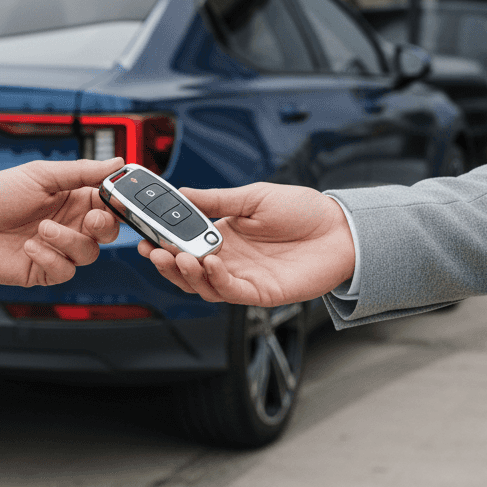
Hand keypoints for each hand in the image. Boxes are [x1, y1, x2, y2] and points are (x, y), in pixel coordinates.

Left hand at [0, 158, 122, 285]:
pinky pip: (64, 271)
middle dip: (103, 227)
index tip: (116, 200)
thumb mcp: (41, 174)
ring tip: (42, 229)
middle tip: (89, 219)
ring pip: (88, 253)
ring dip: (68, 241)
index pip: (109, 203)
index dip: (118, 204)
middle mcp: (70, 224)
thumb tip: (117, 163)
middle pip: (107, 233)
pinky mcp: (45, 270)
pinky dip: (51, 258)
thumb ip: (81, 171)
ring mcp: (58, 249)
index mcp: (74, 198)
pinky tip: (30, 247)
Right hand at [138, 183, 354, 305]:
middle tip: (152, 250)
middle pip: (187, 270)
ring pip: (202, 286)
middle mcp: (229, 259)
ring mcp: (243, 278)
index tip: (144, 234)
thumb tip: (182, 193)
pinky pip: (229, 292)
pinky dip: (214, 280)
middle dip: (165, 262)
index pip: (184, 243)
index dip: (162, 241)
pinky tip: (210, 262)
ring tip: (175, 256)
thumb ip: (217, 200)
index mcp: (223, 235)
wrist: (342, 229)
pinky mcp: (260, 293)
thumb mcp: (254, 196)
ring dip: (185, 273)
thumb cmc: (304, 211)